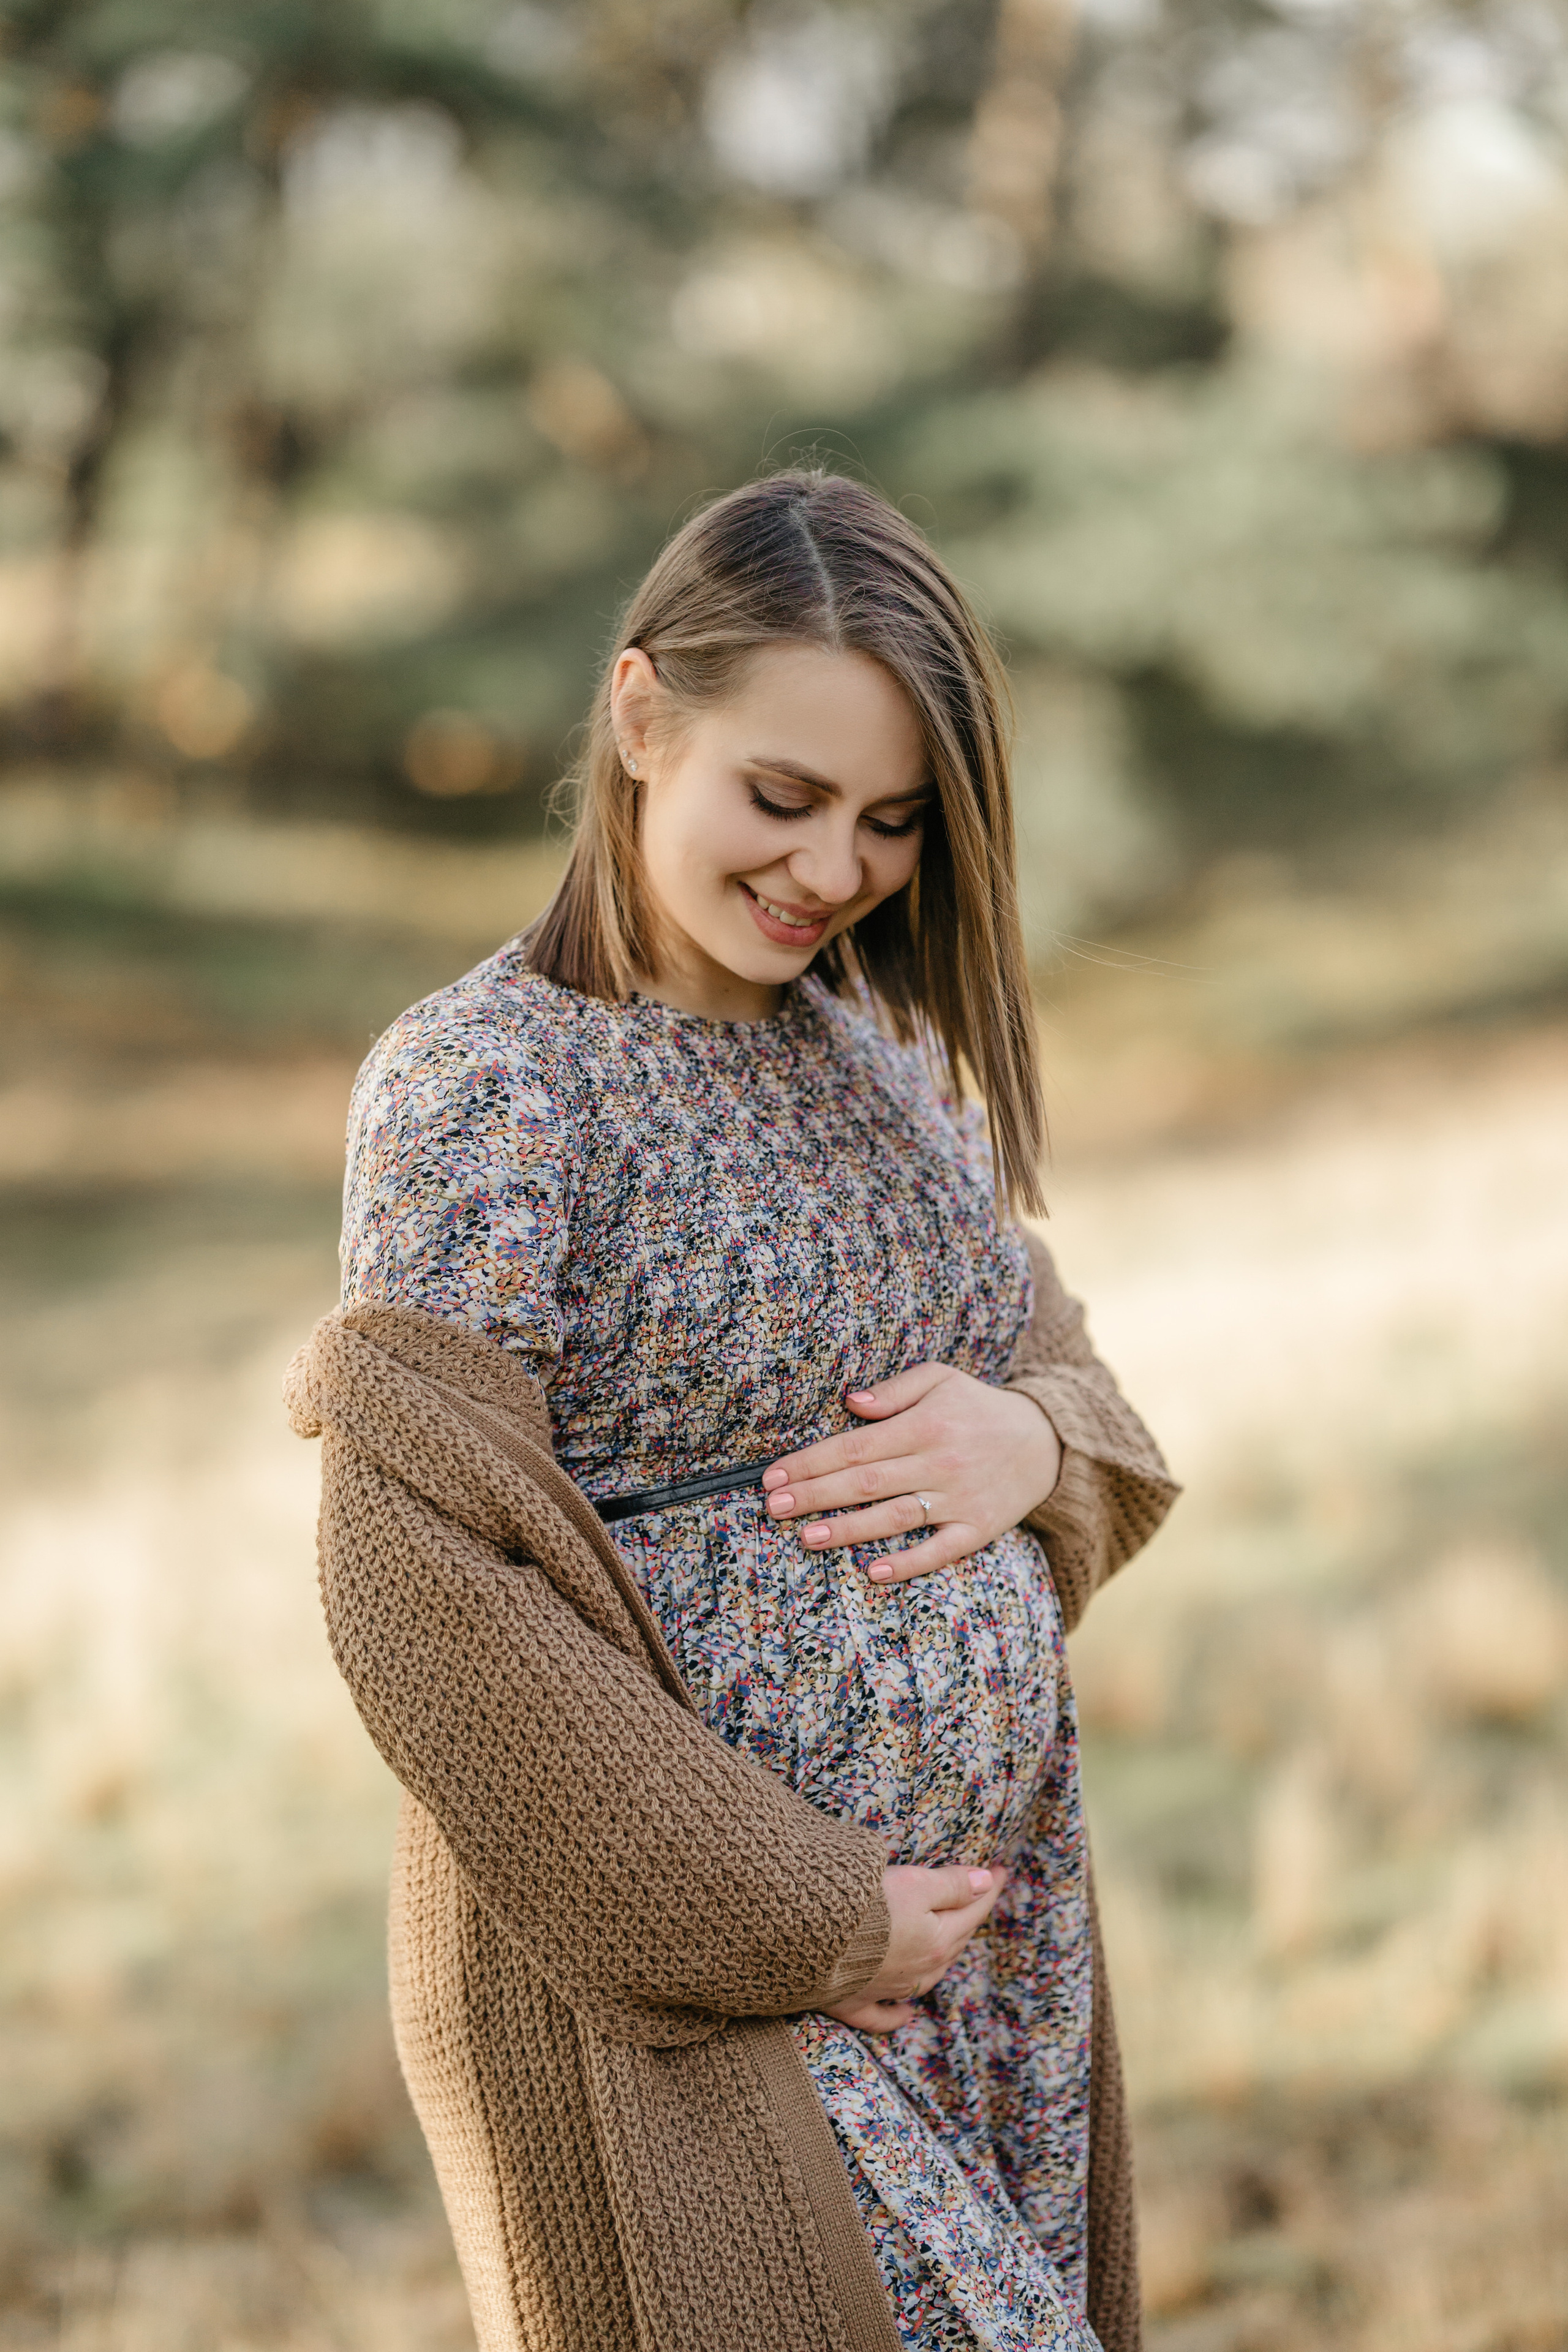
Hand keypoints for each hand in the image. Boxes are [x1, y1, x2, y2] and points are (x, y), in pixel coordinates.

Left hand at [762, 1362, 1062, 1584]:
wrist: (1046, 1440)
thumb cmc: (978, 1407)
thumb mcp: (941, 1380)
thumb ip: (894, 1390)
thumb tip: (850, 1402)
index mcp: (925, 1424)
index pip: (855, 1445)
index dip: (812, 1462)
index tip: (774, 1476)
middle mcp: (939, 1462)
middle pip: (866, 1482)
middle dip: (815, 1495)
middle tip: (773, 1508)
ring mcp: (959, 1499)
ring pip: (895, 1518)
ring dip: (848, 1530)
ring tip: (807, 1537)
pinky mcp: (978, 1528)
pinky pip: (940, 1550)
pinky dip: (909, 1563)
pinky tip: (875, 1573)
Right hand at [822, 1862, 1009, 2032]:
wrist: (808, 1939)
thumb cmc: (865, 1905)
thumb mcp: (914, 1883)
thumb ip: (952, 1885)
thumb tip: (987, 1883)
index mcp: (936, 1942)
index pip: (972, 1910)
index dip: (989, 1889)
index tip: (1004, 1870)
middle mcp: (917, 1971)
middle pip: (953, 1943)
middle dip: (969, 1918)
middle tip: (980, 1896)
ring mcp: (885, 1990)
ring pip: (926, 1978)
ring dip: (941, 1959)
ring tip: (951, 1942)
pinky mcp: (852, 2001)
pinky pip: (882, 2016)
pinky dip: (897, 2015)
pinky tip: (908, 2014)